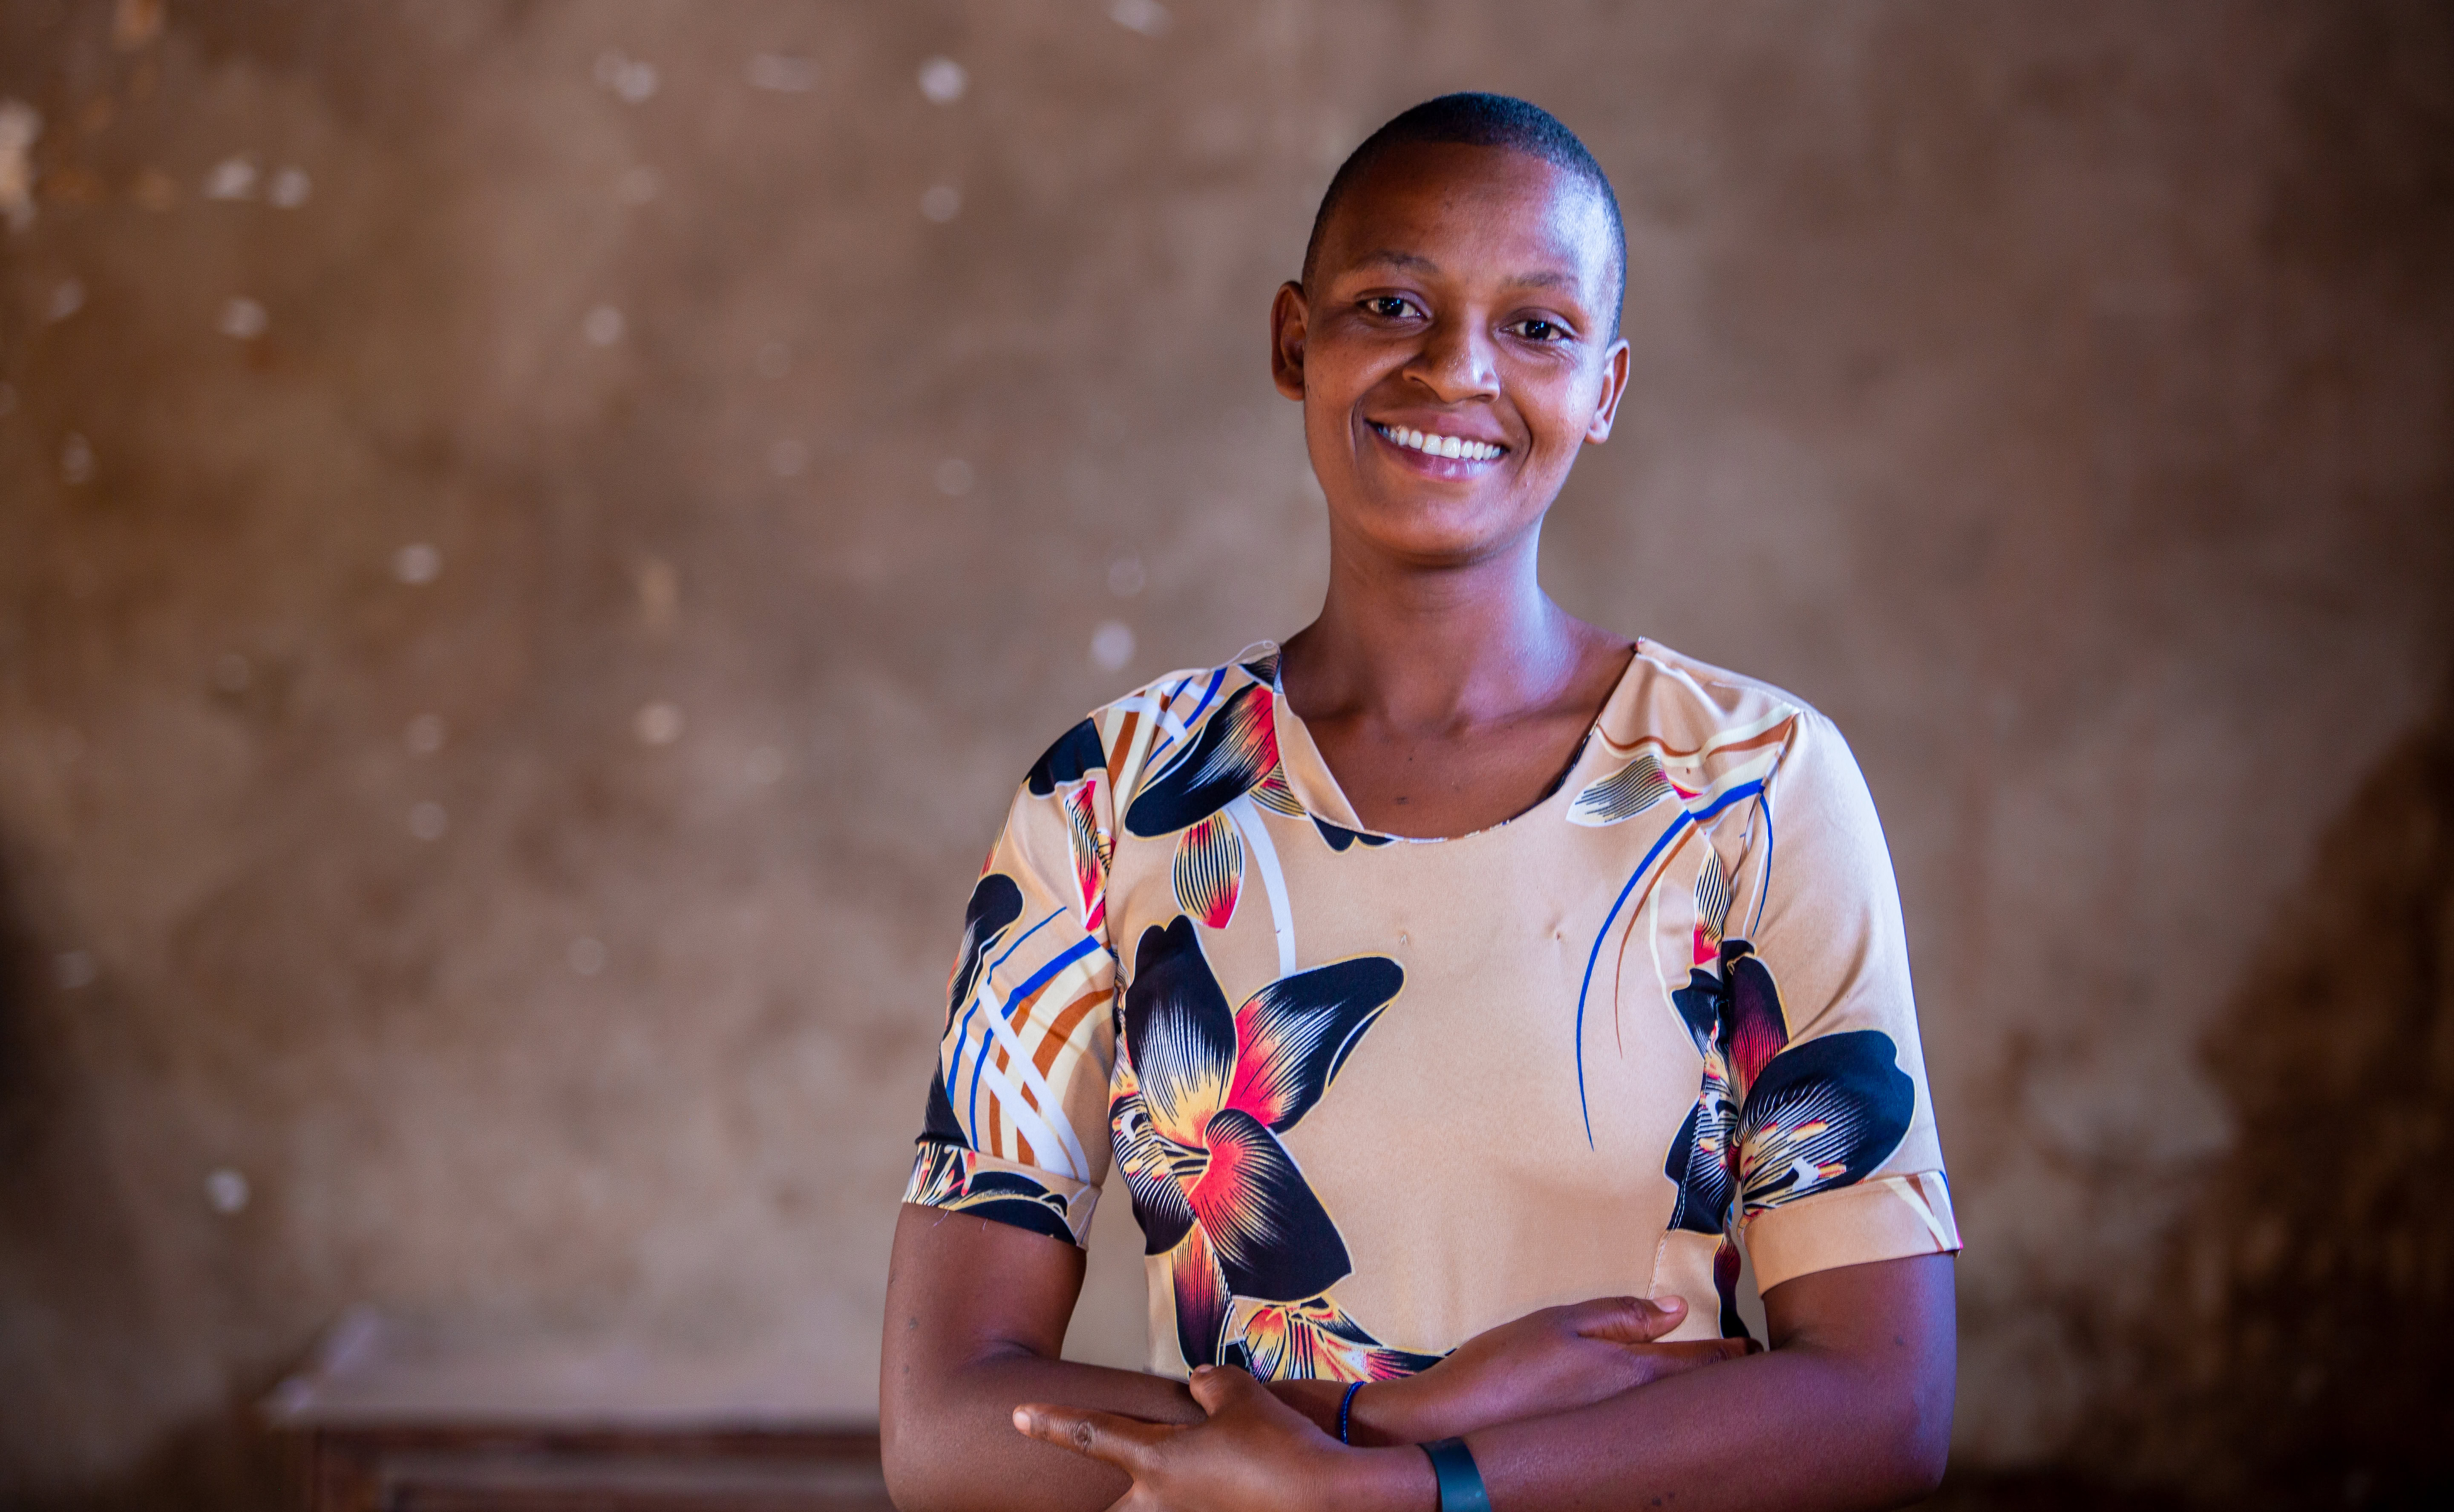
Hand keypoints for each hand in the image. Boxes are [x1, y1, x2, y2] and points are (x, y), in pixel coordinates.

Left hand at [1018, 1363, 1415, 1511]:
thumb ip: (1209, 1385)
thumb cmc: (1283, 1444)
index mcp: (1157, 1461)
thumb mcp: (1243, 1395)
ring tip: (1178, 1481)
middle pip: (1109, 1510)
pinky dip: (1197, 1506)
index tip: (1016, 1417)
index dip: (1051, 1422)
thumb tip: (1197, 1384)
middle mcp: (1161, 1503)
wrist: (1333, 1497)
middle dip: (1088, 1504)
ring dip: (1149, 1501)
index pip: (1090, 1433)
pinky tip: (1219, 1496)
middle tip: (1069, 1500)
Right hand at [1365, 1295, 1746, 1441]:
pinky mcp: (1596, 1457)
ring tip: (1710, 1391)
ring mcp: (1617, 1441)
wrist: (1453, 1429)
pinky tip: (1650, 1416)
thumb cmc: (1503, 1370)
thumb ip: (1621, 1315)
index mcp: (1634, 1375)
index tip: (1756, 1349)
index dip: (1734, 1355)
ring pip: (1671, 1418)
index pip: (1704, 1365)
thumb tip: (1677, 1309)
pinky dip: (1657, 1422)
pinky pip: (1643, 1435)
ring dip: (1691, 1404)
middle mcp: (1636, 1414)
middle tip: (1747, 1368)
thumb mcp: (1561, 1323)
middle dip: (1723, 1385)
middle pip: (1697, 1400)